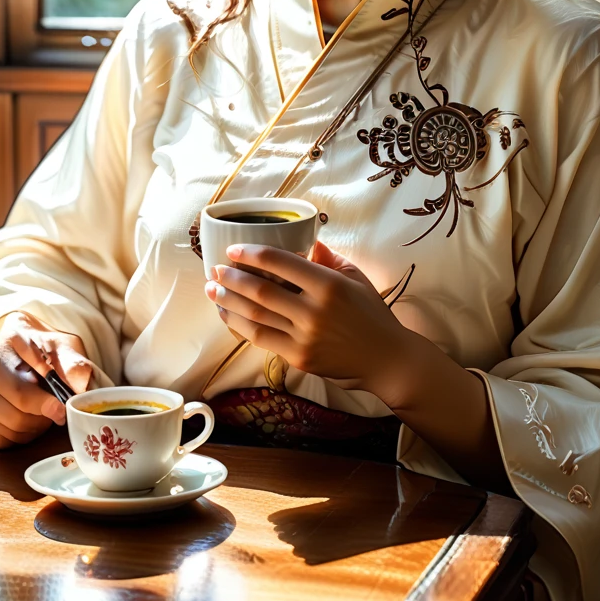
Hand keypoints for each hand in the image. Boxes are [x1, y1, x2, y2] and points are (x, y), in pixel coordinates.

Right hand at [0, 311, 93, 448]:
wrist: (21, 353)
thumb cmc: (43, 350)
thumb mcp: (61, 348)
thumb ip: (72, 362)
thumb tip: (81, 382)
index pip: (22, 386)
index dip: (46, 401)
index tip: (62, 408)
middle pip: (17, 409)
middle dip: (43, 413)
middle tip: (58, 410)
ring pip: (11, 426)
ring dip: (35, 425)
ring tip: (43, 410)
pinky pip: (1, 440)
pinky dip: (21, 436)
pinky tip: (28, 419)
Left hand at [203, 240, 410, 396]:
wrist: (386, 359)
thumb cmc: (373, 314)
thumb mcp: (357, 278)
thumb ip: (330, 259)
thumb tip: (309, 241)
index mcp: (329, 285)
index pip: (282, 263)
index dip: (253, 255)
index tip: (234, 249)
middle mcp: (314, 311)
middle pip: (262, 291)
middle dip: (233, 278)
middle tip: (215, 269)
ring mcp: (304, 337)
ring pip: (256, 317)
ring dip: (230, 302)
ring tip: (213, 290)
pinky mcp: (299, 358)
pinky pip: (262, 339)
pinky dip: (241, 326)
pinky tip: (229, 315)